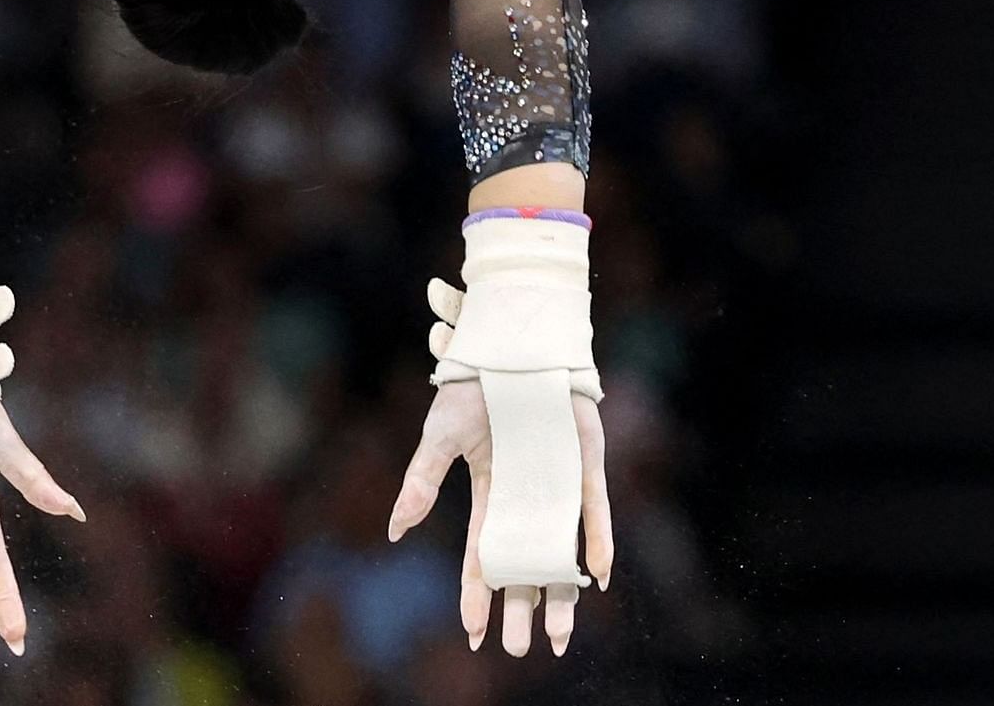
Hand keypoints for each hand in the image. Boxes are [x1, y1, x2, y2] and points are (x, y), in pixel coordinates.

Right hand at [388, 372, 615, 655]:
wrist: (512, 345)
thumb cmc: (471, 388)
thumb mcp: (439, 437)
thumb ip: (420, 483)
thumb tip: (395, 531)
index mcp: (488, 493)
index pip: (482, 556)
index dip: (477, 594)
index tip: (475, 634)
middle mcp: (525, 497)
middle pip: (523, 564)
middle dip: (519, 608)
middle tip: (516, 649)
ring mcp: (557, 483)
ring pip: (560, 549)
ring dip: (561, 593)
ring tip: (560, 637)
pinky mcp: (584, 465)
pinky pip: (593, 510)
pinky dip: (597, 542)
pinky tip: (598, 575)